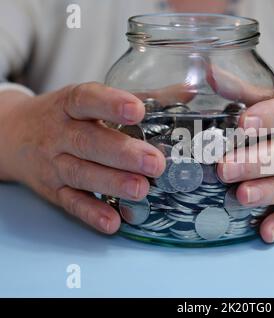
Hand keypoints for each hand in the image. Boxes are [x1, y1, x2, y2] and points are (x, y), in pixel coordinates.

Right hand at [0, 82, 165, 233]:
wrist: (14, 135)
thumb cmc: (66, 115)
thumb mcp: (92, 99)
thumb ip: (142, 95)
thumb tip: (189, 91)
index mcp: (69, 105)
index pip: (85, 99)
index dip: (110, 103)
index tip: (137, 110)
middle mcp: (58, 133)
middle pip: (88, 142)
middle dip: (123, 154)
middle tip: (155, 163)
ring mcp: (53, 163)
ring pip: (80, 174)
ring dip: (112, 183)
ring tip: (141, 189)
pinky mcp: (52, 190)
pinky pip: (70, 203)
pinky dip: (91, 213)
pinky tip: (113, 221)